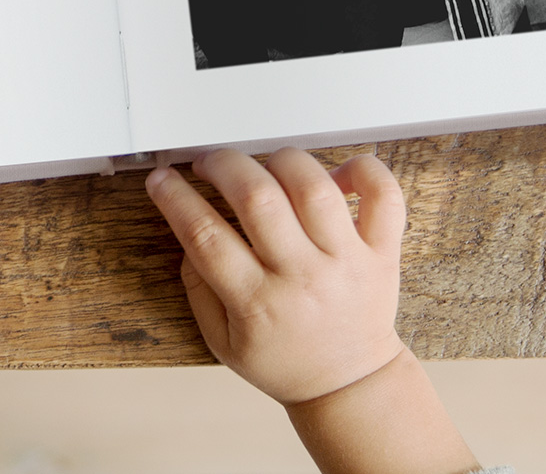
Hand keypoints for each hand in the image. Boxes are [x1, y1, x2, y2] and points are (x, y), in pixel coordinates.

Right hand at [147, 149, 480, 473]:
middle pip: (257, 197)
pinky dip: (364, 170)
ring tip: (265, 166)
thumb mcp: (222, 342)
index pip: (206, 235)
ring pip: (313, 186)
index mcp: (257, 304)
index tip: (162, 180)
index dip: (176, 198)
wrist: (350, 385)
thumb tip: (187, 229)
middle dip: (222, 165)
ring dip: (280, 161)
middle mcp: (303, 277)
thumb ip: (198, 288)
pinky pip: (383, 196)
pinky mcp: (382, 252)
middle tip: (209, 163)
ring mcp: (346, 261)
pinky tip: (336, 174)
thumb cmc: (286, 361)